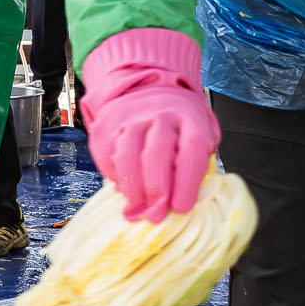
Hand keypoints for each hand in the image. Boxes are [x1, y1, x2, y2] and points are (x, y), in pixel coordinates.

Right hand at [79, 27, 221, 223]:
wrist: (145, 89)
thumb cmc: (178, 125)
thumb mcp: (198, 137)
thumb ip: (193, 166)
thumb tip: (178, 205)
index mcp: (190, 119)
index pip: (191, 150)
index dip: (186, 183)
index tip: (181, 208)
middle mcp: (160, 115)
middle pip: (156, 153)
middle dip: (156, 190)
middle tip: (156, 216)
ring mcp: (130, 118)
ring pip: (127, 156)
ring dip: (132, 189)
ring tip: (137, 209)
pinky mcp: (106, 126)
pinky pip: (108, 157)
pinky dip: (116, 178)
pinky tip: (125, 190)